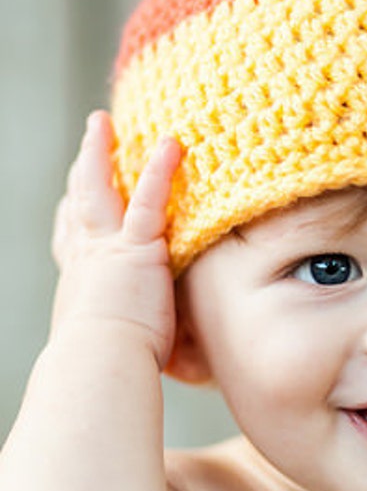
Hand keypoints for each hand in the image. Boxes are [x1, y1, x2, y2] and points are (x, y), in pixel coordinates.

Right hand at [51, 111, 181, 369]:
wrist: (99, 364)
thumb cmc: (104, 368)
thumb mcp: (107, 347)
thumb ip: (123, 338)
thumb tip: (144, 356)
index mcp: (80, 283)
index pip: (72, 239)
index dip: (71, 213)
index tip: (70, 196)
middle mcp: (86, 259)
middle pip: (80, 201)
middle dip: (85, 166)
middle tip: (91, 136)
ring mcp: (107, 249)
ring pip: (101, 188)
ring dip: (104, 151)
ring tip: (108, 122)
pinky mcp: (137, 249)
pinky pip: (148, 200)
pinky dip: (159, 170)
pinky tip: (171, 144)